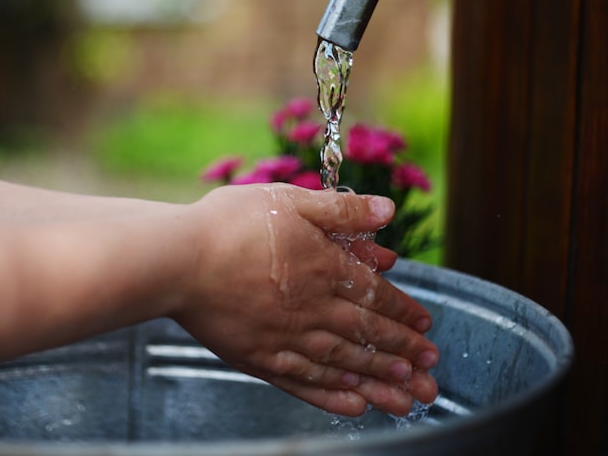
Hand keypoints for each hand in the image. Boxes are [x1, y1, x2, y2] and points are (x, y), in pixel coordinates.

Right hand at [172, 184, 438, 416]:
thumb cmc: (228, 225)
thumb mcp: (289, 201)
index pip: (374, 295)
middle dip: (404, 353)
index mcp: (322, 266)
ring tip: (410, 399)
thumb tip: (387, 210)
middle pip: (367, 334)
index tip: (426, 326)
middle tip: (432, 372)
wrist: (175, 262)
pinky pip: (305, 382)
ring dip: (381, 381)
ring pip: (343, 364)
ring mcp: (286, 338)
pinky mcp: (259, 358)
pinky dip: (333, 395)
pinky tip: (355, 406)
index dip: (403, 311)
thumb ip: (341, 210)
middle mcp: (312, 308)